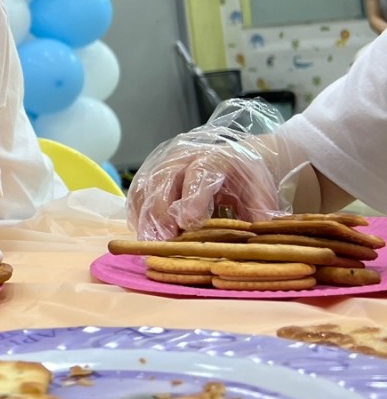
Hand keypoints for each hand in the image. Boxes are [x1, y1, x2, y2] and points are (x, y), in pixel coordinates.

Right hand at [128, 142, 281, 239]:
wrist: (237, 158)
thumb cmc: (248, 180)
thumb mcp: (262, 194)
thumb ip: (260, 214)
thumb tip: (256, 241)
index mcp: (217, 158)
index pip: (200, 174)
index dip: (192, 198)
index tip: (188, 223)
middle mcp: (185, 156)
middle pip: (164, 179)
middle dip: (161, 211)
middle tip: (163, 239)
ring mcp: (164, 164)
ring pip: (145, 185)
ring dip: (145, 215)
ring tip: (149, 242)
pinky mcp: (150, 175)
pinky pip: (136, 193)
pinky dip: (137, 214)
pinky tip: (144, 233)